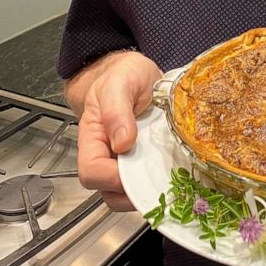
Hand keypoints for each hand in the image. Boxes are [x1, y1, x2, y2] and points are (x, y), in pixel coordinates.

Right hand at [74, 52, 161, 210]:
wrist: (139, 71)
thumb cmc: (123, 74)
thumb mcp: (119, 83)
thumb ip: (117, 110)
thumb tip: (122, 143)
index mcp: (92, 137)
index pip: (91, 172)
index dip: (110, 178)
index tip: (134, 170)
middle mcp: (106, 154)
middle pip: (107, 192)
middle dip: (131, 194)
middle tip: (158, 183)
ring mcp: (126, 160)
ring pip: (126, 193)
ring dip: (147, 193)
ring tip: (168, 180)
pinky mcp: (144, 159)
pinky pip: (146, 181)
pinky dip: (159, 184)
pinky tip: (175, 174)